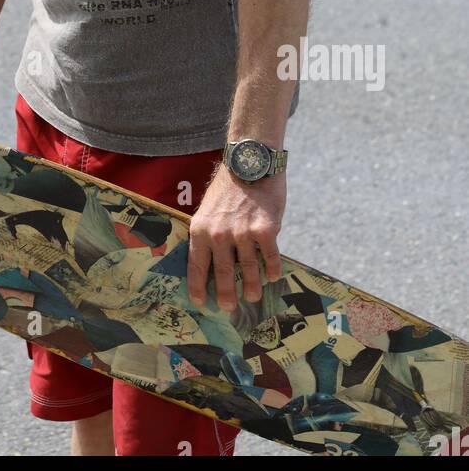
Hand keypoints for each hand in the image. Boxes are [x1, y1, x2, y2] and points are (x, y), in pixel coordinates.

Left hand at [187, 165, 284, 311]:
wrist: (249, 163)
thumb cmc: (228, 189)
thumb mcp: (208, 210)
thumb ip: (210, 235)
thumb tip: (213, 264)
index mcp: (200, 230)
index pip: (196, 266)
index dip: (198, 287)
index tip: (201, 303)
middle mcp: (219, 234)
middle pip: (223, 273)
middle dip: (226, 294)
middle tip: (229, 308)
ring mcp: (242, 233)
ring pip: (248, 269)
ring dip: (252, 286)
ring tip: (253, 296)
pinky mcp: (265, 230)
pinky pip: (270, 258)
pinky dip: (272, 270)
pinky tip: (273, 277)